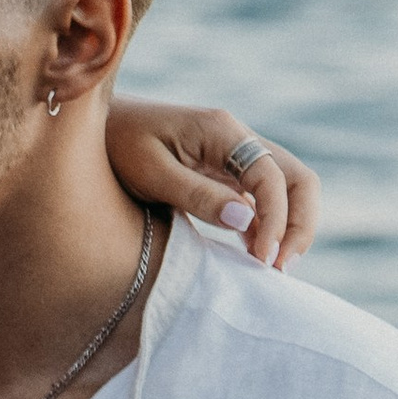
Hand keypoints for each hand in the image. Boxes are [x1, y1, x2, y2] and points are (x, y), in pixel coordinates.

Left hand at [102, 95, 319, 270]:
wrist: (97, 126)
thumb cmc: (117, 145)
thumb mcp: (151, 172)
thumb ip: (198, 195)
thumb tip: (246, 221)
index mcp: (222, 131)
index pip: (271, 176)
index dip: (276, 221)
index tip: (262, 261)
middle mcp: (238, 139)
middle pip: (297, 179)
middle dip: (299, 225)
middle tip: (281, 270)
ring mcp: (235, 157)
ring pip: (287, 189)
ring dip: (289, 228)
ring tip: (272, 272)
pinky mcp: (226, 175)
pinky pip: (263, 200)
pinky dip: (268, 228)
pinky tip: (254, 258)